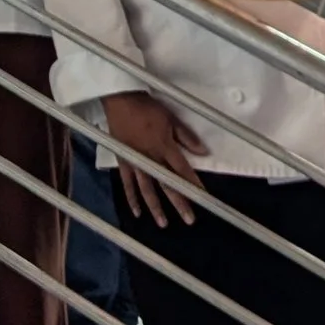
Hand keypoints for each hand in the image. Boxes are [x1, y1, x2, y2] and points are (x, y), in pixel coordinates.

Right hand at [103, 89, 207, 225]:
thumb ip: (186, 136)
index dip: (193, 184)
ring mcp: (135, 162)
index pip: (182, 170)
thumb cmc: (147, 108)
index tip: (203, 198)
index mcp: (164, 147)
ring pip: (147, 189)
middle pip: (167, 184)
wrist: (120, 101)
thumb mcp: (171, 118)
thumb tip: (204, 151)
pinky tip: (137, 212)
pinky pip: (127, 183)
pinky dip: (132, 198)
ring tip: (163, 223)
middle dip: (179, 202)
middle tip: (189, 219)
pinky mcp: (123, 162)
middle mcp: (151, 158)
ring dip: (156, 207)